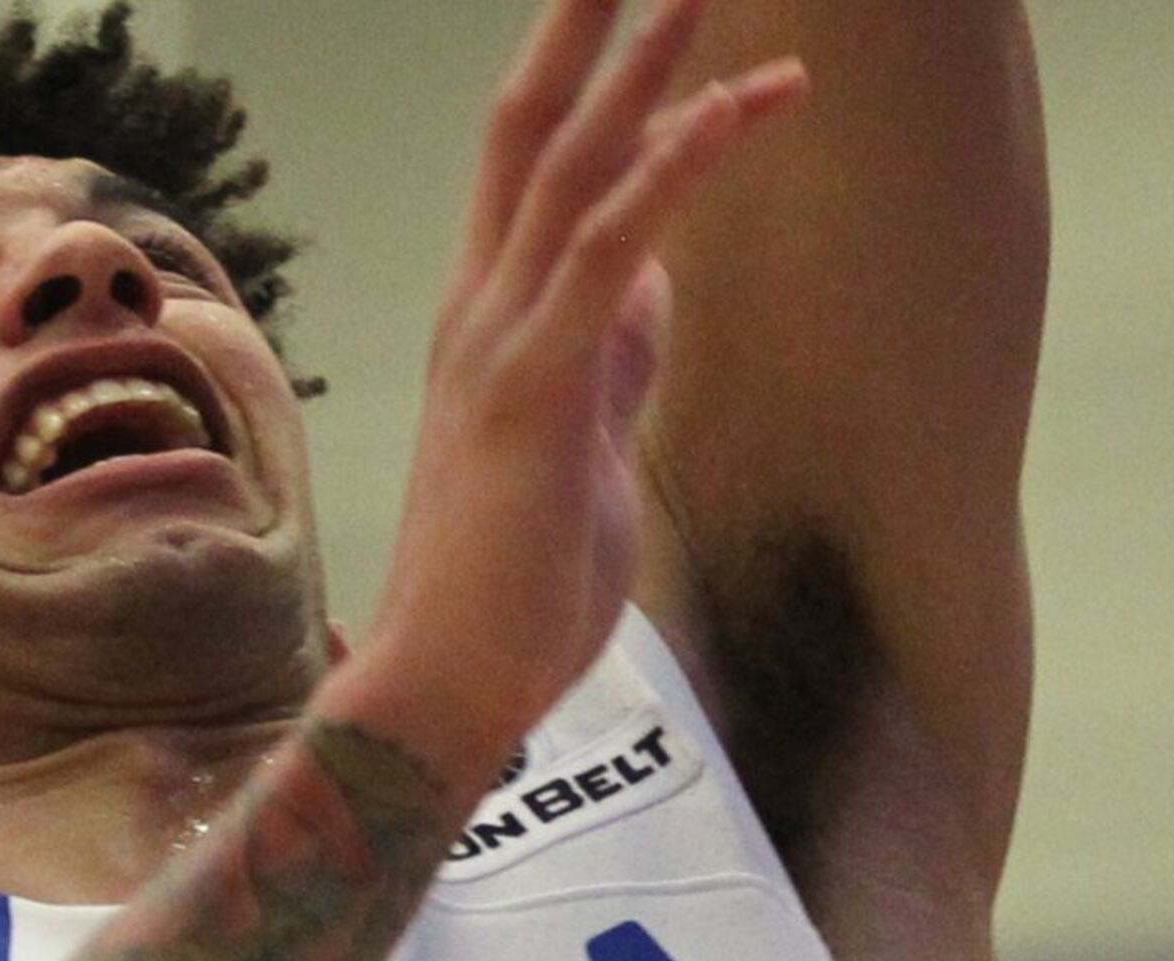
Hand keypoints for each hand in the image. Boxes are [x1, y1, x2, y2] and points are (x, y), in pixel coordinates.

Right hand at [327, 0, 806, 798]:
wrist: (444, 682)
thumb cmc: (513, 584)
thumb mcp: (583, 442)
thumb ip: (614, 353)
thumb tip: (653, 278)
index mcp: (488, 317)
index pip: (530, 158)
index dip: (584, 67)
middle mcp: (479, 305)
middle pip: (533, 126)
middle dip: (593, 23)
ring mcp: (500, 340)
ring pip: (573, 166)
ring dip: (645, 65)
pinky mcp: (538, 385)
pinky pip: (610, 251)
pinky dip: (670, 170)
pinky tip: (729, 106)